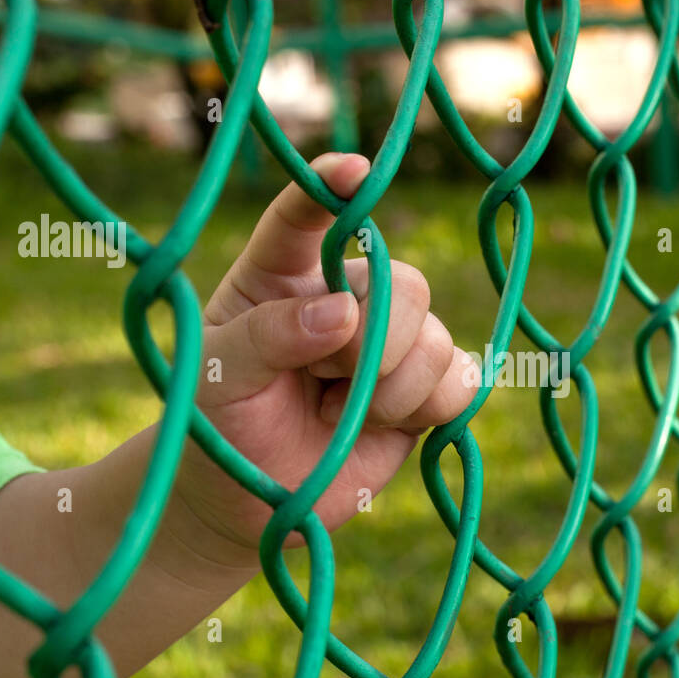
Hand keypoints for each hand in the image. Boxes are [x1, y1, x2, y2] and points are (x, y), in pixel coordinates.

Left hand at [172, 153, 476, 565]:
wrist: (247, 502)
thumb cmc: (216, 426)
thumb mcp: (216, 377)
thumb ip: (268, 337)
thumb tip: (342, 313)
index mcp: (279, 275)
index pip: (305, 218)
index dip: (330, 189)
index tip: (350, 174)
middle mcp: (343, 296)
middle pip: (403, 285)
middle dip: (374, 343)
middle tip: (323, 381)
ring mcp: (392, 343)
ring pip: (437, 338)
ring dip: (392, 389)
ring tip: (341, 414)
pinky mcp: (424, 391)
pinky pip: (462, 381)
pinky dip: (430, 406)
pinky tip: (386, 424)